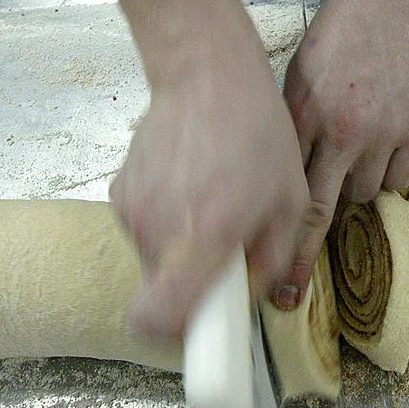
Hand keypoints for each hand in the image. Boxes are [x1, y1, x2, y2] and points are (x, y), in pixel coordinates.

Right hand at [110, 19, 308, 337]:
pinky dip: (167, 222)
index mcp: (200, 238)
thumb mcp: (289, 199)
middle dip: (195, 283)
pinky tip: (194, 185)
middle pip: (162, 292)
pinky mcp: (118, 189)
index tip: (204, 324)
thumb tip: (265, 298)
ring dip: (183, 249)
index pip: (157, 320)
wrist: (207, 72)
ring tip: (215, 203)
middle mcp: (155, 230)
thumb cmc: (257, 132)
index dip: (177, 335)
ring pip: (154, 259)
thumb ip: (275, 258)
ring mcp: (130, 209)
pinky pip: (144, 227)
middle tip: (229, 248)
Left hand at [276, 0, 408, 308]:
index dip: (282, 245)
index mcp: (303, 114)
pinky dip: (387, 171)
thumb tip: (281, 184)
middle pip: (324, 210)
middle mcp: (342, 130)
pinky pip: (399, 178)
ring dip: (355, 186)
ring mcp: (384, 131)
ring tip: (352, 153)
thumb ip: (293, 132)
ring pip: (366, 194)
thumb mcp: (296, 81)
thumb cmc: (335, 40)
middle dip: (305, 255)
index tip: (276, 286)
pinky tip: (379, 145)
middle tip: (292, 291)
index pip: (289, 194)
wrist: (392, 4)